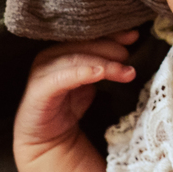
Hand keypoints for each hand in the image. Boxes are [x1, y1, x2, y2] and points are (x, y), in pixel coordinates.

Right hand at [13, 29, 138, 153]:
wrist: (48, 137)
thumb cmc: (69, 105)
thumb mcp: (91, 81)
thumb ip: (104, 64)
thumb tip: (128, 50)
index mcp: (61, 49)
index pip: (88, 35)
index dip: (111, 34)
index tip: (133, 36)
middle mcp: (50, 55)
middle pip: (83, 45)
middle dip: (110, 49)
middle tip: (128, 57)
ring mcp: (42, 71)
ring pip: (76, 59)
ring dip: (103, 64)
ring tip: (124, 71)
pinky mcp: (39, 89)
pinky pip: (62, 78)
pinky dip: (82, 73)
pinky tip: (98, 73)